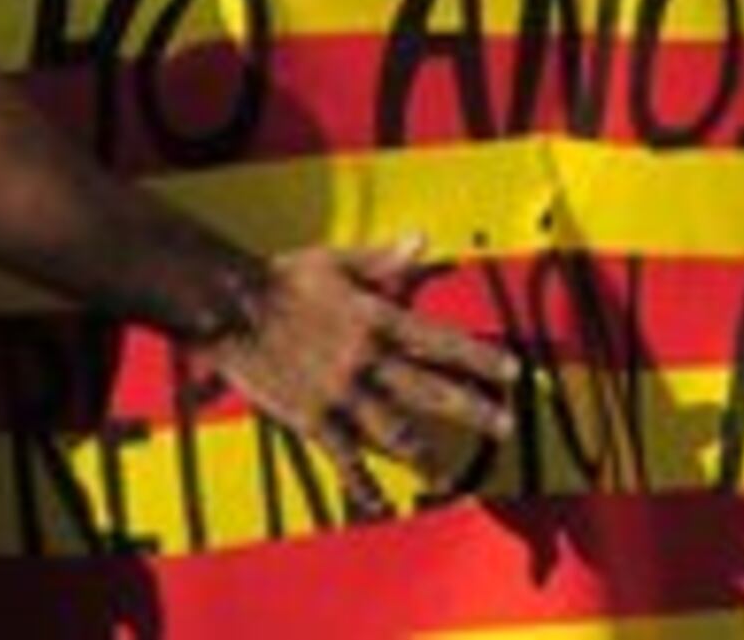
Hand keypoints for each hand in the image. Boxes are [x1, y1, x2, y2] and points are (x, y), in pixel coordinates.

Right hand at [185, 239, 518, 515]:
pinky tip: (380, 505)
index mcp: (378, 318)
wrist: (231, 308)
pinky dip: (363, 486)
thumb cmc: (283, 278)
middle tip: (505, 427)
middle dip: (473, 411)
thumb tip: (421, 239)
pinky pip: (344, 461)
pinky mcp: (312, 420)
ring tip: (446, 477)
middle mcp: (368, 360)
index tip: (512, 372)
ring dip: (425, 457)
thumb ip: (384, 258)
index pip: (442, 342)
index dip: (479, 358)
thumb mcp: (337, 260)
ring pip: (395, 434)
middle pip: (432, 392)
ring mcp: (341, 394)